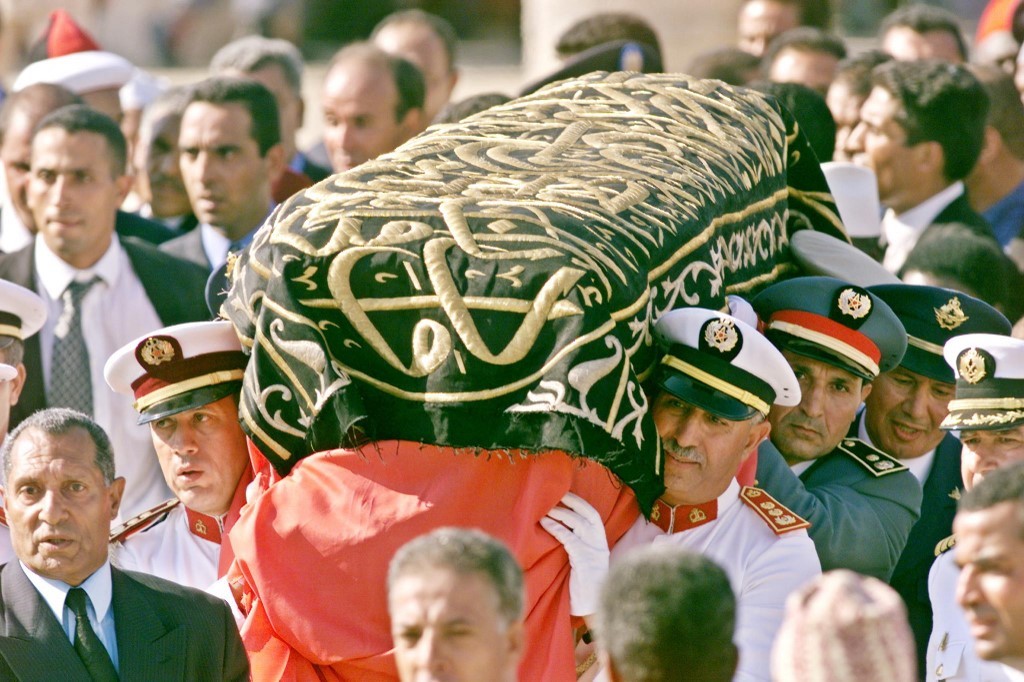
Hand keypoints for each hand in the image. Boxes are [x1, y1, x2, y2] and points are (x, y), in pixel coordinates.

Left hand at [540, 492, 609, 616]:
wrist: (593, 606)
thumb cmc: (585, 584)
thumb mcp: (586, 560)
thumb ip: (579, 544)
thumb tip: (562, 527)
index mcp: (601, 541)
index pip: (593, 514)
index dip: (579, 503)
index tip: (565, 493)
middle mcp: (600, 543)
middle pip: (587, 514)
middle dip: (571, 502)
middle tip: (553, 495)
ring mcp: (593, 550)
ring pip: (577, 523)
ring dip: (560, 513)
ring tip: (545, 509)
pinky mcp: (584, 560)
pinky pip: (569, 538)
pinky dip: (557, 528)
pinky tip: (545, 524)